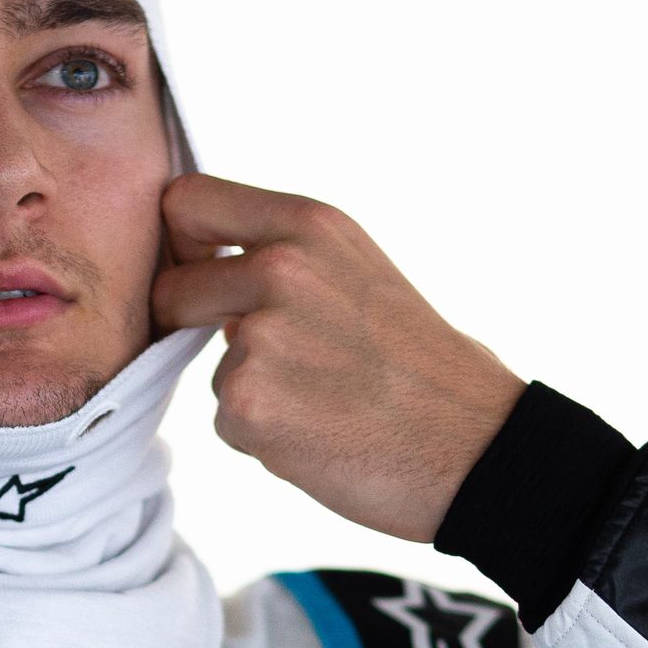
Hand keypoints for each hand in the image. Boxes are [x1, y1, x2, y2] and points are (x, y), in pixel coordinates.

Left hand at [150, 173, 525, 542]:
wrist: (476, 446)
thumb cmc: (422, 368)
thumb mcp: (359, 272)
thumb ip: (284, 259)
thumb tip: (208, 273)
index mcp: (308, 225)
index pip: (185, 201)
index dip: (180, 245)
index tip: (202, 275)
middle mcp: (279, 267)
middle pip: (172, 289)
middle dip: (194, 328)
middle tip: (266, 363)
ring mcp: (260, 335)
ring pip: (207, 366)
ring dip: (247, 391)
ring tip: (321, 404)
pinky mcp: (248, 402)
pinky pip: (225, 422)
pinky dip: (262, 439)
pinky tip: (322, 436)